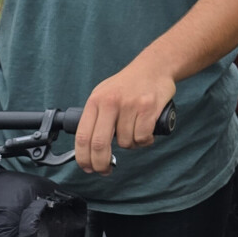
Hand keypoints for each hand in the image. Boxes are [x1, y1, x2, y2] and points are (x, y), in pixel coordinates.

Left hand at [74, 60, 177, 174]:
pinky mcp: (148, 107)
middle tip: (104, 170)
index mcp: (96, 100)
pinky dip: (144, 140)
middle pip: (99, 144)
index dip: (83, 157)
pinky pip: (142, 137)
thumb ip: (96, 117)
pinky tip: (147, 131)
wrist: (155, 66)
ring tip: (135, 132)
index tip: (87, 168)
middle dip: (101, 163)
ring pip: (125, 142)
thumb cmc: (129, 84)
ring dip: (131, 145)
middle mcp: (110, 102)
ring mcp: (130, 104)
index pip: (83, 136)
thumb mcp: (104, 94)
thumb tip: (88, 147)